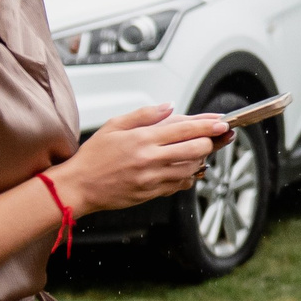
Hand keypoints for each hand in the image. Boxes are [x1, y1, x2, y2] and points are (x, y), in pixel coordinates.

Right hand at [51, 103, 229, 215]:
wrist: (78, 187)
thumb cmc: (93, 156)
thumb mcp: (114, 126)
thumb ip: (144, 114)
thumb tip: (169, 107)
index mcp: (143, 139)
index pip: (185, 130)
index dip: (207, 126)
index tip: (222, 123)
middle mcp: (150, 159)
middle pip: (195, 150)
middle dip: (210, 142)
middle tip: (215, 137)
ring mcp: (152, 179)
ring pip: (191, 168)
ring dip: (201, 159)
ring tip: (199, 151)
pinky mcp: (151, 193)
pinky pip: (179, 185)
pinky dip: (188, 176)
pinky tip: (185, 168)